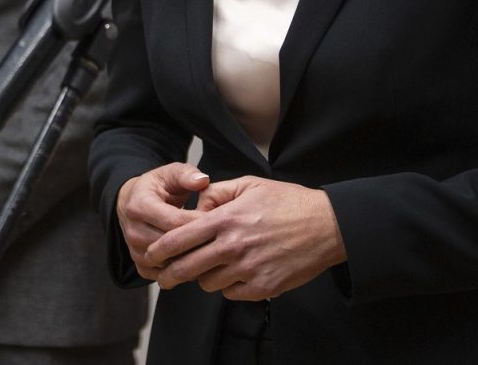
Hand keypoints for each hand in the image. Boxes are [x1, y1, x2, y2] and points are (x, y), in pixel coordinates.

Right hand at [115, 163, 210, 281]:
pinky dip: (182, 271)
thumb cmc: (155, 187)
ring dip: (191, 259)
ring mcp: (135, 250)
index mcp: (139, 206)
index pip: (174, 221)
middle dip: (198, 243)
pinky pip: (164, 274)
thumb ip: (187, 174)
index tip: (220, 220)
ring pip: (168, 263)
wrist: (132, 203)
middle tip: (222, 239)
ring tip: (213, 250)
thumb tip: (203, 180)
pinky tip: (197, 260)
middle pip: (171, 246)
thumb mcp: (170, 172)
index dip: (199, 222)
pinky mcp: (140, 265)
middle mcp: (133, 231)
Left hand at [145, 176, 346, 300]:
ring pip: (208, 283)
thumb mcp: (250, 185)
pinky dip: (230, 286)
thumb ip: (218, 192)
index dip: (160, 249)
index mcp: (226, 219)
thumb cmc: (288, 202)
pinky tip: (237, 273)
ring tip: (212, 267)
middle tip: (164, 277)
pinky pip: (231, 293)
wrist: (326, 226)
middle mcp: (233, 246)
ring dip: (205, 277)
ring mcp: (247, 269)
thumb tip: (198, 203)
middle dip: (170, 274)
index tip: (151, 254)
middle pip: (186, 268)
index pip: (179, 239)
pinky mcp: (262, 287)